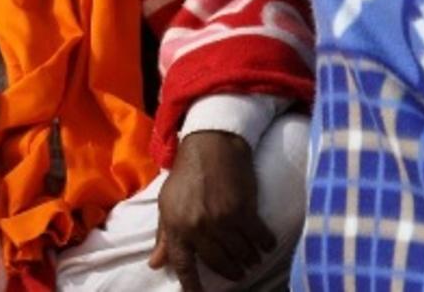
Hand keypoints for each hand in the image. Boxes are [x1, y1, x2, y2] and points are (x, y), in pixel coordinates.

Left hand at [150, 130, 276, 290]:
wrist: (211, 145)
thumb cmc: (186, 174)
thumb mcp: (167, 204)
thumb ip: (164, 236)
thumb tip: (156, 264)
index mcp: (176, 227)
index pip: (183, 266)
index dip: (192, 286)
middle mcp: (197, 227)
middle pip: (217, 262)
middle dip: (231, 271)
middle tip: (239, 273)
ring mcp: (221, 220)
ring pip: (239, 252)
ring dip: (249, 259)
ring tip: (253, 260)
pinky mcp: (243, 210)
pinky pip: (257, 236)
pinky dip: (264, 243)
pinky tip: (267, 245)